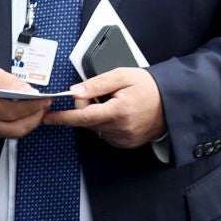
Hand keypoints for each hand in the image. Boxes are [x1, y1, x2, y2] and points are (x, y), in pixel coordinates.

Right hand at [0, 66, 52, 138]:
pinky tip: (28, 115)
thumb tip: (32, 93)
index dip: (31, 106)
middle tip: (45, 106)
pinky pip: (9, 133)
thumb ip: (12, 83)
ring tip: (39, 110)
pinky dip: (21, 125)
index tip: (44, 99)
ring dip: (30, 123)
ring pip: (13, 133)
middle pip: (14, 127)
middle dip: (34, 118)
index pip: (10, 110)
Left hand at [49, 66, 166, 147]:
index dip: (64, 117)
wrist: (172, 102)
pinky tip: (120, 114)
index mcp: (118, 111)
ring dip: (97, 117)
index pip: (83, 116)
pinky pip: (106, 135)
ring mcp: (124, 139)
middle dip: (86, 108)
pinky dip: (106, 124)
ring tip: (115, 103)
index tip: (48, 117)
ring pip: (96, 129)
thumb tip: (75, 91)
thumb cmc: (149, 87)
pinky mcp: (127, 144)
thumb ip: (97, 84)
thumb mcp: (122, 76)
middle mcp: (120, 129)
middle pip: (88, 121)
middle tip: (100, 94)